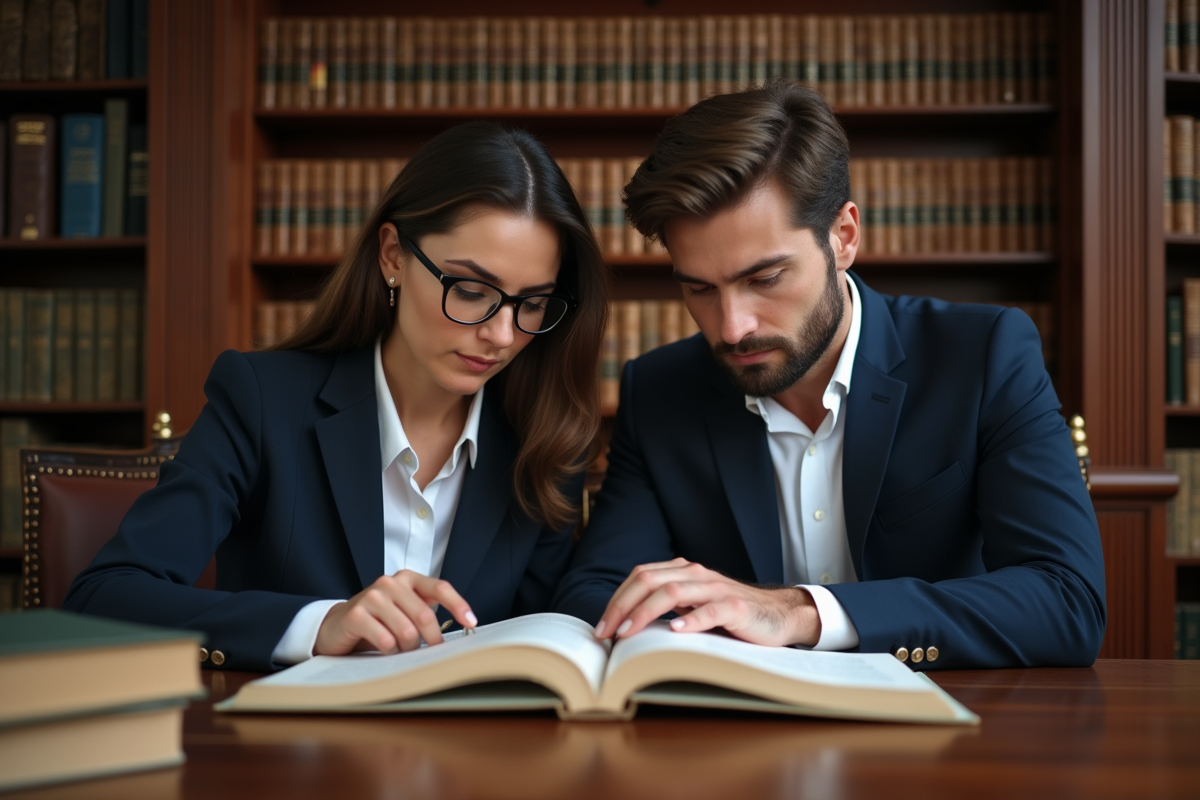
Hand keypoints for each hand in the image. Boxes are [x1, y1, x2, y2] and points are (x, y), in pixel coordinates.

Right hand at [314, 570, 476, 655]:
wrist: (337, 626)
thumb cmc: (379, 621)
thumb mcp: (405, 611)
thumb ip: (426, 612)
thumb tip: (460, 629)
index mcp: (407, 579)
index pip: (440, 588)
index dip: (458, 605)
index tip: (471, 623)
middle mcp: (390, 583)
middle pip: (425, 616)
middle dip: (432, 640)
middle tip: (430, 653)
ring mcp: (372, 597)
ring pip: (407, 632)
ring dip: (408, 649)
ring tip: (400, 649)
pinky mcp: (356, 614)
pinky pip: (386, 641)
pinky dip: (390, 652)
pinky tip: (384, 649)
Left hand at [593, 558, 820, 646]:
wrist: (777, 615)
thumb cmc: (729, 616)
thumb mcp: (692, 607)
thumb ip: (666, 608)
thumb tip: (624, 626)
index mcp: (682, 572)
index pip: (640, 577)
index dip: (617, 600)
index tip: (601, 628)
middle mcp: (696, 575)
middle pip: (649, 581)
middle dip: (622, 607)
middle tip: (605, 633)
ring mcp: (716, 589)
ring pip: (673, 592)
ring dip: (645, 612)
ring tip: (628, 633)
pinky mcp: (736, 607)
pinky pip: (710, 611)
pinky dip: (691, 620)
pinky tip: (676, 631)